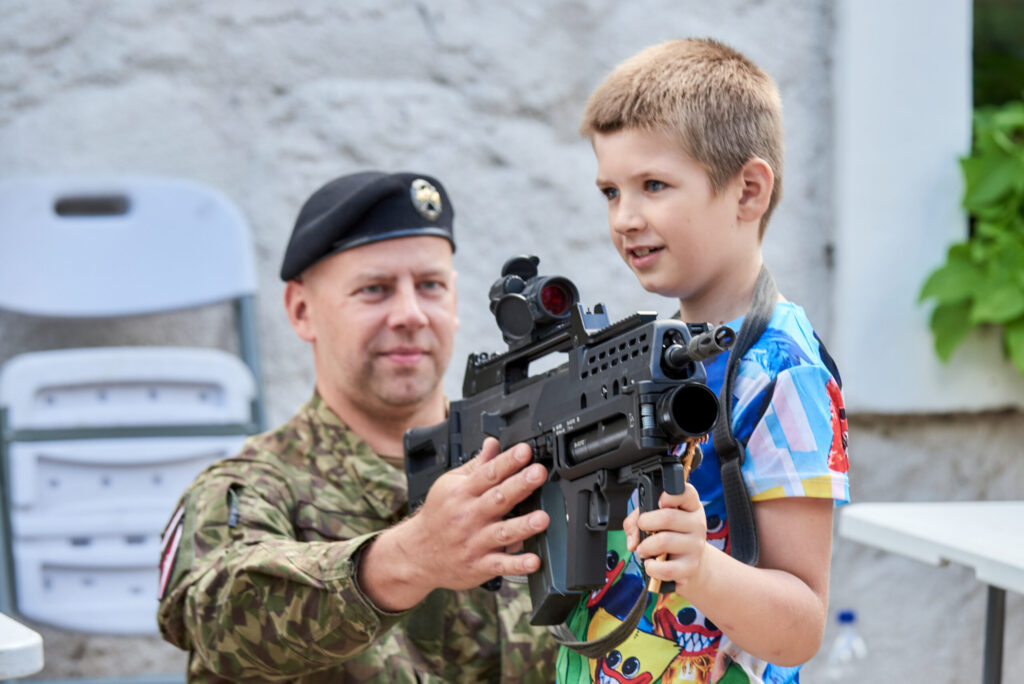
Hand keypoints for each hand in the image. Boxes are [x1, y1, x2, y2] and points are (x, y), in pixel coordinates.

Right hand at [359, 438, 548, 609]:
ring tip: (542, 518)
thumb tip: (494, 444)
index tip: (525, 451)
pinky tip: (533, 561)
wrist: (417, 553)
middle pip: (498, 498)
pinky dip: (517, 564)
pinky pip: (500, 565)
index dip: (508, 461)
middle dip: (520, 485)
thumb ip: (477, 465)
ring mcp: (475, 541)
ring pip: (502, 532)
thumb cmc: (438, 515)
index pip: (488, 473)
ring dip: (523, 525)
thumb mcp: (450, 484)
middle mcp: (469, 516)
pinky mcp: (479, 565)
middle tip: (538, 473)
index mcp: (463, 492)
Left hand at [623, 483, 707, 590]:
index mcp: (690, 507)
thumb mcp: (654, 520)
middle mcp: (697, 524)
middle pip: (667, 517)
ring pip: (664, 541)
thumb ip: (636, 520)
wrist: (690, 566)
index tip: (658, 502)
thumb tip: (633, 540)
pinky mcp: (690, 567)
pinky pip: (665, 568)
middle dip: (645, 522)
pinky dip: (651, 567)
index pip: (686, 492)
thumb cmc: (670, 537)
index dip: (668, 496)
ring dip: (645, 546)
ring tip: (643, 549)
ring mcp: (696, 546)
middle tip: (642, 528)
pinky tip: (651, 563)